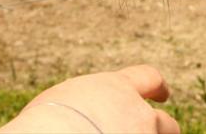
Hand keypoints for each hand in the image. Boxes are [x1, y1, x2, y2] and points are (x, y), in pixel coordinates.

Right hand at [0, 65, 178, 133]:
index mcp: (115, 89)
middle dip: (161, 129)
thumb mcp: (59, 104)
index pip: (146, 78)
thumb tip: (76, 121)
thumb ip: (82, 109)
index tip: (162, 93)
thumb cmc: (41, 126)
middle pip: (164, 122)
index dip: (156, 86)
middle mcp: (137, 113)